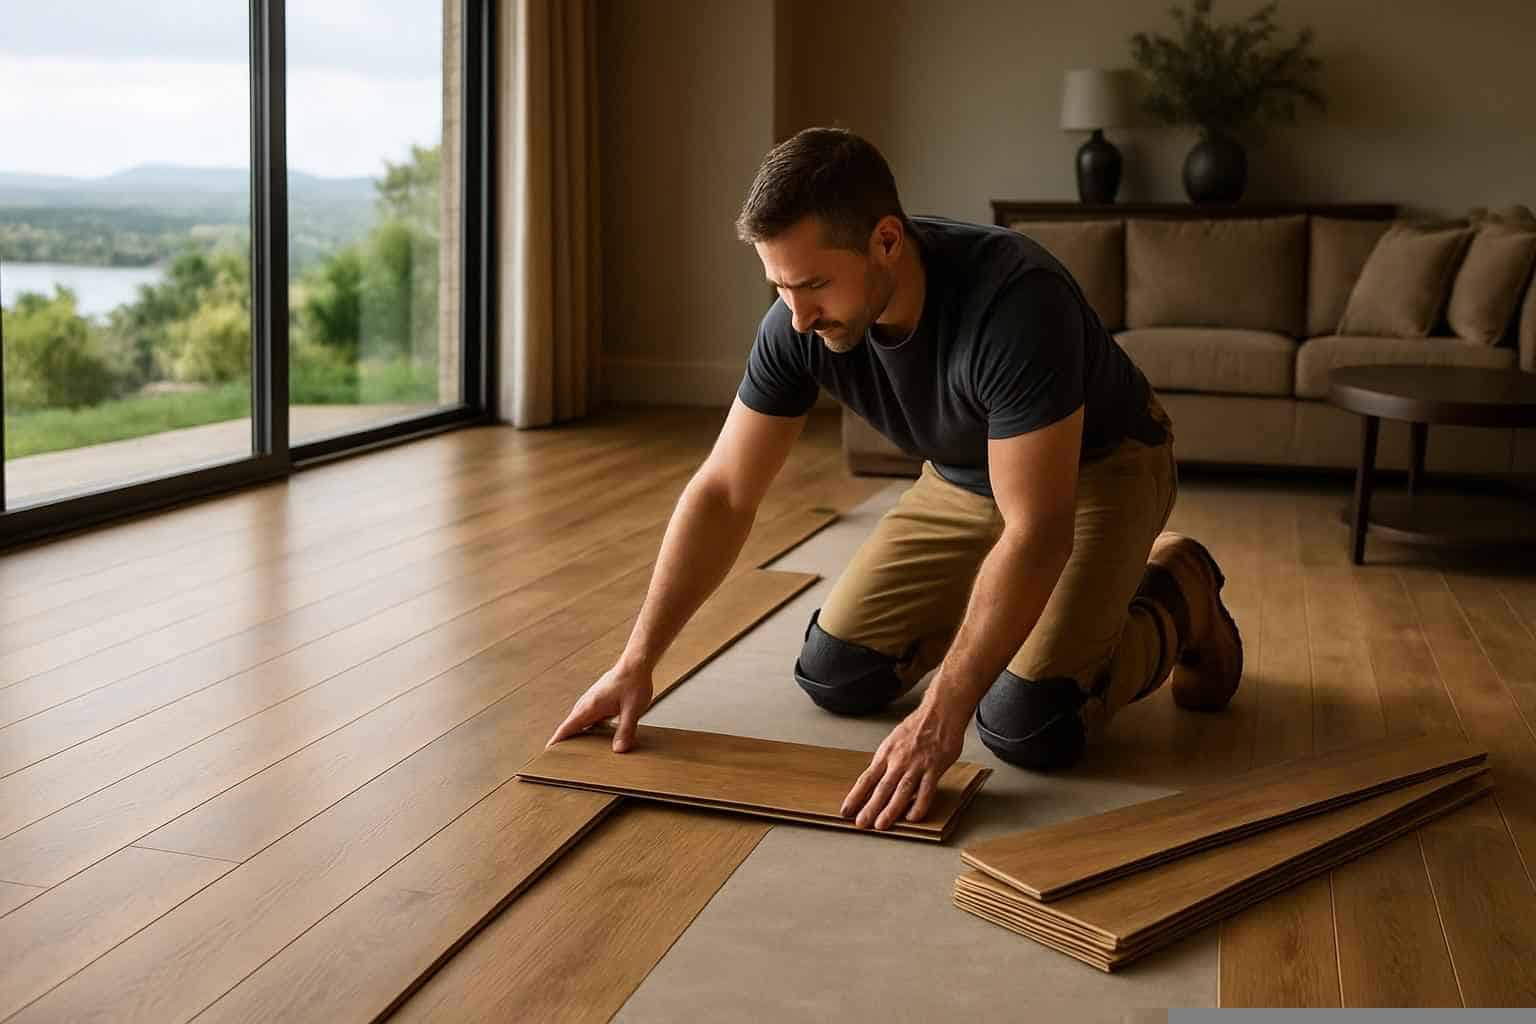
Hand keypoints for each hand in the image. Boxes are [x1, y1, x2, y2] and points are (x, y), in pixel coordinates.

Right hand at [546, 662, 653, 752]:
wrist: (636, 664)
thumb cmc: (633, 682)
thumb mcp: (632, 710)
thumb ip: (625, 731)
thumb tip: (618, 750)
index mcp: (590, 707)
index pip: (567, 727)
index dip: (557, 741)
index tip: (548, 752)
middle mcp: (587, 704)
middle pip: (570, 726)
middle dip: (564, 741)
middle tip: (560, 758)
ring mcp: (592, 701)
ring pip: (580, 721)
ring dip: (576, 734)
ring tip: (577, 750)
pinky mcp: (599, 700)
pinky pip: (589, 717)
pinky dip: (588, 727)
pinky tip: (597, 736)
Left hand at [840, 690, 968, 829]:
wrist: (940, 711)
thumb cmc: (917, 727)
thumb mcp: (894, 742)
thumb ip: (886, 762)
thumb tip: (875, 781)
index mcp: (886, 754)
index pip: (866, 778)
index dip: (855, 796)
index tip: (845, 811)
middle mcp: (899, 760)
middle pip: (882, 787)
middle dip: (870, 807)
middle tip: (861, 823)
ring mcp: (917, 764)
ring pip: (901, 790)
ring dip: (891, 809)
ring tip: (881, 825)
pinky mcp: (935, 767)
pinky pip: (926, 789)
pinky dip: (919, 804)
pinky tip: (913, 817)